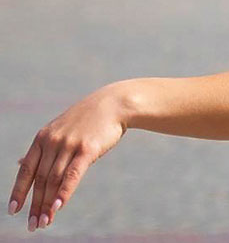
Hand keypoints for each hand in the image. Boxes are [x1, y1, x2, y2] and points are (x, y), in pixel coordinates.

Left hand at [8, 84, 126, 230]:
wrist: (114, 104)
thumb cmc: (86, 118)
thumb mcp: (59, 128)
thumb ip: (41, 147)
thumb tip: (19, 163)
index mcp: (43, 137)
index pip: (26, 169)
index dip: (19, 191)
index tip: (13, 210)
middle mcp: (53, 141)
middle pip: (40, 179)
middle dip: (35, 204)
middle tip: (33, 225)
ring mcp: (70, 144)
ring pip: (54, 180)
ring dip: (48, 204)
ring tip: (45, 222)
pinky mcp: (87, 149)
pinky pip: (72, 174)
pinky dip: (64, 192)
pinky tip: (59, 206)